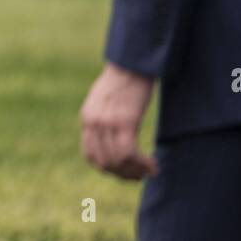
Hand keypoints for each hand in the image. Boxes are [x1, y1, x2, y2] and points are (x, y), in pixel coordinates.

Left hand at [79, 62, 157, 179]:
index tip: (123, 172)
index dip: (107, 168)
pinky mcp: (124, 121)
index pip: (90, 154)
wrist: (132, 64)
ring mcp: (107, 122)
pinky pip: (128, 153)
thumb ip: (103, 120)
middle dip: (122, 174)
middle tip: (140, 176)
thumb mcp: (105, 101)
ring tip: (149, 170)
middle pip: (103, 162)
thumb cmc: (123, 82)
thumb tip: (111, 141)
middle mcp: (93, 122)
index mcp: (87, 118)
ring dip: (134, 171)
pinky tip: (153, 165)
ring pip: (117, 160)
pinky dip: (141, 164)